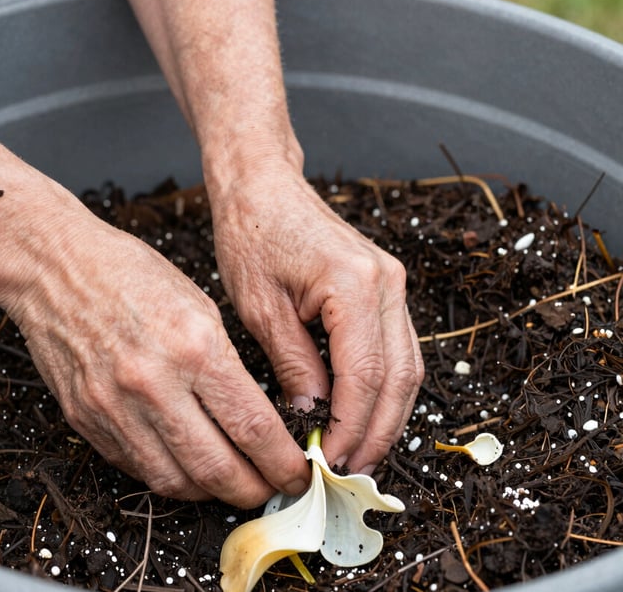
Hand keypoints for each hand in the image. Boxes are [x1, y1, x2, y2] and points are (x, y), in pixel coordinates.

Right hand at [0, 204, 309, 507]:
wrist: (56, 268)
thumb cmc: (129, 274)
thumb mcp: (200, 306)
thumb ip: (227, 367)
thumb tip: (255, 420)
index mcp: (194, 348)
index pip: (253, 428)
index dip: (283, 463)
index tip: (298, 472)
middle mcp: (154, 385)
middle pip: (217, 469)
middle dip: (255, 491)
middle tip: (271, 490)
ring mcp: (114, 408)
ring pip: (175, 482)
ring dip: (212, 494)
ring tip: (232, 484)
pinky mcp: (86, 420)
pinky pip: (136, 468)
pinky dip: (169, 477)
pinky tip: (187, 468)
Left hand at [208, 165, 424, 473]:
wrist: (264, 188)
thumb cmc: (253, 236)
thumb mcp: (261, 309)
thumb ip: (293, 366)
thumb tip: (311, 418)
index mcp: (355, 285)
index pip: (365, 375)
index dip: (350, 427)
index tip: (328, 462)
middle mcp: (387, 285)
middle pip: (398, 378)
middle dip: (376, 432)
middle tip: (350, 473)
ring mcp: (392, 285)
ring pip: (407, 368)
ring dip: (386, 416)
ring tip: (358, 455)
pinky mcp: (385, 289)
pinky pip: (397, 350)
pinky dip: (384, 389)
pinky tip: (363, 415)